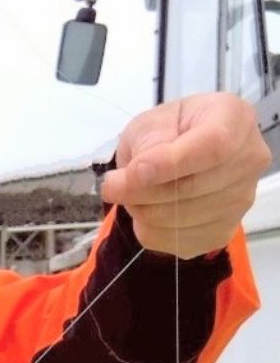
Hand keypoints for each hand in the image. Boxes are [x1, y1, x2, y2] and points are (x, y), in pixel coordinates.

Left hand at [100, 93, 270, 257]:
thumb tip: (140, 174)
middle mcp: (248, 163)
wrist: (181, 153)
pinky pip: (176, 242)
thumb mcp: (152, 121)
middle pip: (192, 189)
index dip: (170, 163)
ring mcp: (240, 203)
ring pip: (180, 220)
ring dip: (141, 210)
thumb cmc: (170, 130)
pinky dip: (150, 230)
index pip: (213, 146)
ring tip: (134, 193)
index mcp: (235, 120)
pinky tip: (148, 210)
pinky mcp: (222, 233)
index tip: (134, 171)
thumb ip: (149, 142)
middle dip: (140, 191)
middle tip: (113, 184)